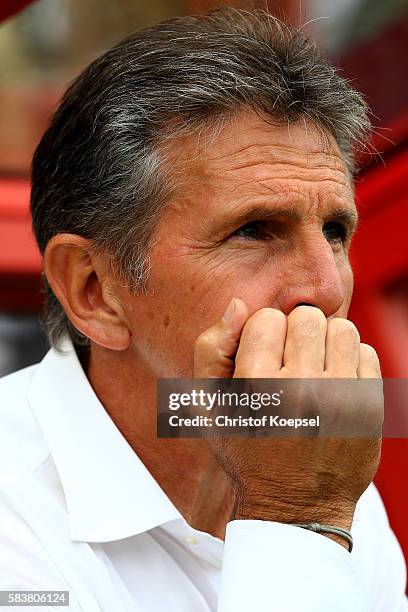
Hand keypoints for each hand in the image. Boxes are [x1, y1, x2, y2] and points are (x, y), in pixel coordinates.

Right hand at [193, 300, 382, 543]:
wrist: (295, 505)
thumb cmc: (246, 449)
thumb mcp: (209, 406)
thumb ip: (211, 348)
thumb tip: (239, 304)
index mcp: (257, 387)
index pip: (267, 319)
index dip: (262, 335)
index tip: (262, 359)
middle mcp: (301, 389)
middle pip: (307, 317)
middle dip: (295, 332)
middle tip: (289, 360)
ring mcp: (341, 398)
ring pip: (341, 328)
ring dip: (326, 341)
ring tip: (314, 366)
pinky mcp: (369, 408)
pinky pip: (366, 353)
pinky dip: (349, 361)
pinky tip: (334, 382)